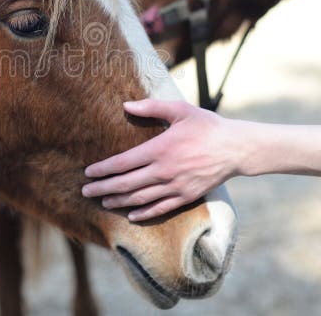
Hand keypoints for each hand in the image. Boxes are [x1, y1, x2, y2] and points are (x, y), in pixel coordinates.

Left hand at [82, 100, 241, 221]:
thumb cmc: (207, 126)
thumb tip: (126, 105)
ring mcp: (175, 187)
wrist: (236, 148)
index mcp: (159, 149)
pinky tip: (131, 215)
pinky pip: (160, 209)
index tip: (88, 173)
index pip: (122, 163)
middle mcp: (164, 171)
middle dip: (102, 188)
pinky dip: (144, 213)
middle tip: (84, 192)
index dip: (103, 169)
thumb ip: (151, 107)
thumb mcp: (180, 109)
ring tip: (103, 202)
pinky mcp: (186, 197)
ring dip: (118, 201)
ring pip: (140, 199)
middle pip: (125, 184)